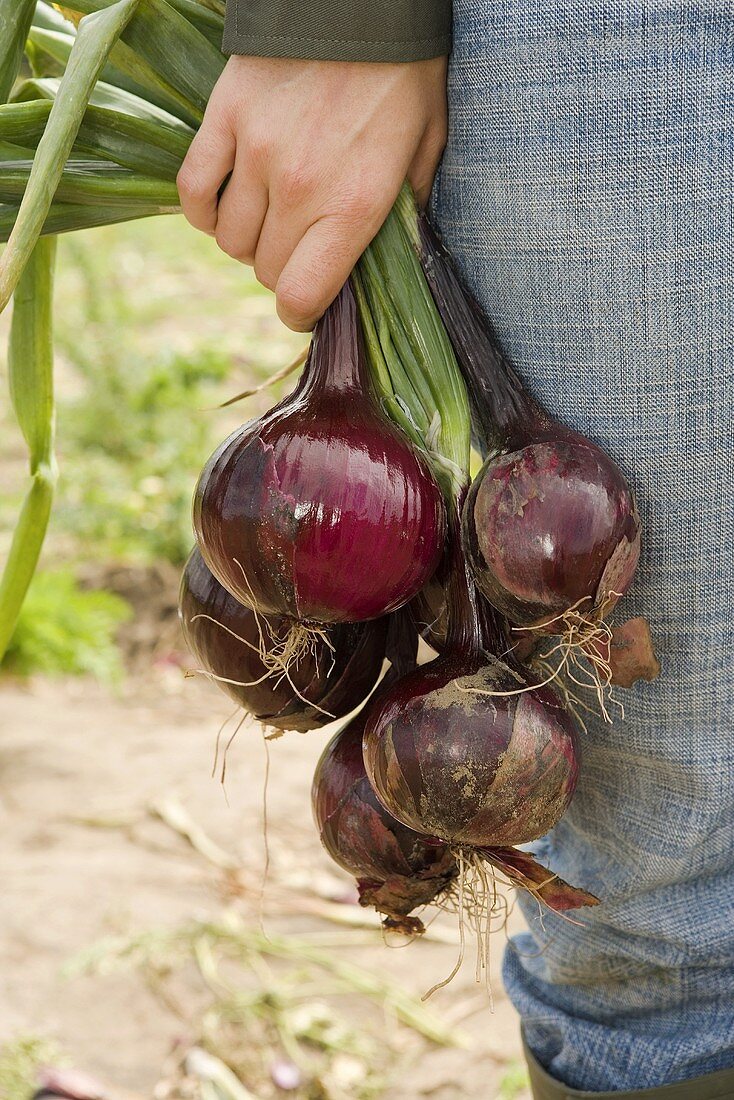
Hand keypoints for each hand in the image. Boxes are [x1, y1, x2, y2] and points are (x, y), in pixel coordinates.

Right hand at [177, 55, 447, 330]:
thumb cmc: (404, 74)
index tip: (305, 306)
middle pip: (264, 270)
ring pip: (229, 239)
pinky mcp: (224, 118)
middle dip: (281, 270)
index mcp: (353, 207)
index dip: (300, 313)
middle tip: (299, 247)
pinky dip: (203, 210)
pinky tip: (223, 205)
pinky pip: (194, 190)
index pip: (300, 297)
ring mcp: (255, 153)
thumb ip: (406, 211)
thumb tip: (388, 259)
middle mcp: (299, 189)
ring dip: (246, 240)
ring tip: (267, 220)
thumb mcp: (426, 149)